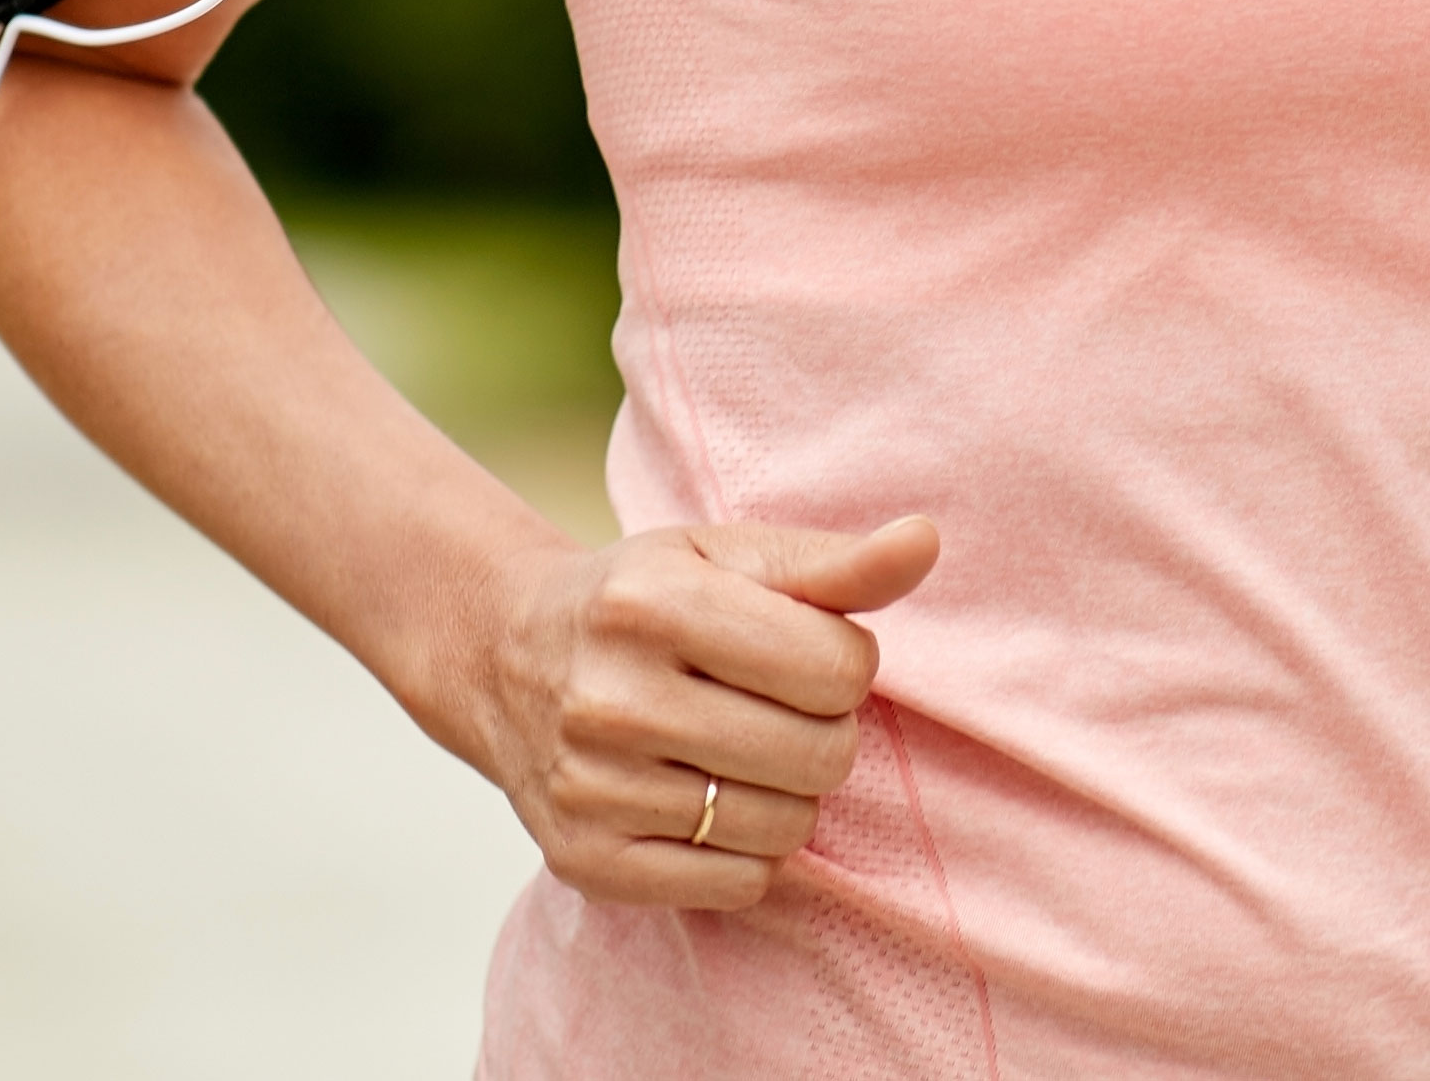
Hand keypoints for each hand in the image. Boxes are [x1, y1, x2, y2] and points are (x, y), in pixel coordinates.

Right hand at [457, 513, 939, 910]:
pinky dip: (746, 852)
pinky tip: (708, 802)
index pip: (838, 668)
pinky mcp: (585, 862)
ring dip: (788, 793)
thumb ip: (834, 561)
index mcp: (655, 604)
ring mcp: (592, 789)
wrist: (504, 658)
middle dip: (824, 731)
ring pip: (784, 827)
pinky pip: (736, 886)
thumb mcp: (728, 555)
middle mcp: (612, 700)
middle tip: (778, 707)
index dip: (846, 663)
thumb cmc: (646, 599)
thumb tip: (925, 542)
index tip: (806, 651)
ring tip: (741, 751)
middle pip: (820, 756)